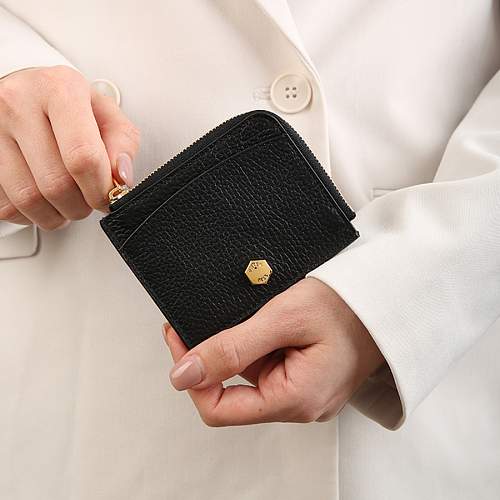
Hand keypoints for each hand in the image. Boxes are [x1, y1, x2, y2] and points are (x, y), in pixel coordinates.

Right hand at [0, 65, 139, 228]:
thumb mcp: (106, 114)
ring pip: (28, 199)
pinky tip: (42, 198)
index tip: (107, 197)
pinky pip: (5, 205)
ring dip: (56, 215)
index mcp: (59, 90)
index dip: (99, 189)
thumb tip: (120, 179)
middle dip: (80, 206)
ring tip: (67, 202)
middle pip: (56, 184)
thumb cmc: (68, 105)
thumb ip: (123, 145)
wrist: (26, 91)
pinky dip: (29, 214)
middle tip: (88, 200)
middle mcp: (19, 104)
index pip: (82, 157)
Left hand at [163, 277, 384, 425]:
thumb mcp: (283, 319)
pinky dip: (256, 343)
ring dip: (238, 344)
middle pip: (233, 391)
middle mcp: (299, 404)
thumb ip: (231, 348)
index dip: (193, 377)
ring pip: (250, 375)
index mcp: (295, 400)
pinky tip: (261, 320)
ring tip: (246, 311)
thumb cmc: (346, 304)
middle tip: (200, 318)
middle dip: (214, 355)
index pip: (219, 409)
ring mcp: (304, 391)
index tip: (179, 338)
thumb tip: (183, 375)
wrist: (385, 296)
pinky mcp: (305, 376)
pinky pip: (268, 366)